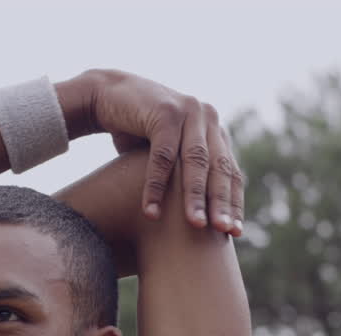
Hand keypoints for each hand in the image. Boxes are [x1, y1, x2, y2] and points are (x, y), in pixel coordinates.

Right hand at [85, 70, 243, 235]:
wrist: (105, 96)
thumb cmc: (136, 133)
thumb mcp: (168, 154)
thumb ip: (186, 174)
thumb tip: (199, 219)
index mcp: (214, 131)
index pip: (230, 172)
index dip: (233, 203)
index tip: (235, 233)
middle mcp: (207, 119)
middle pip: (219, 168)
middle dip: (222, 203)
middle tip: (223, 231)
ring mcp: (188, 112)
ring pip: (195, 162)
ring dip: (195, 196)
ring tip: (195, 225)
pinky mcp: (165, 112)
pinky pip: (163, 156)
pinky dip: (156, 185)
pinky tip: (151, 211)